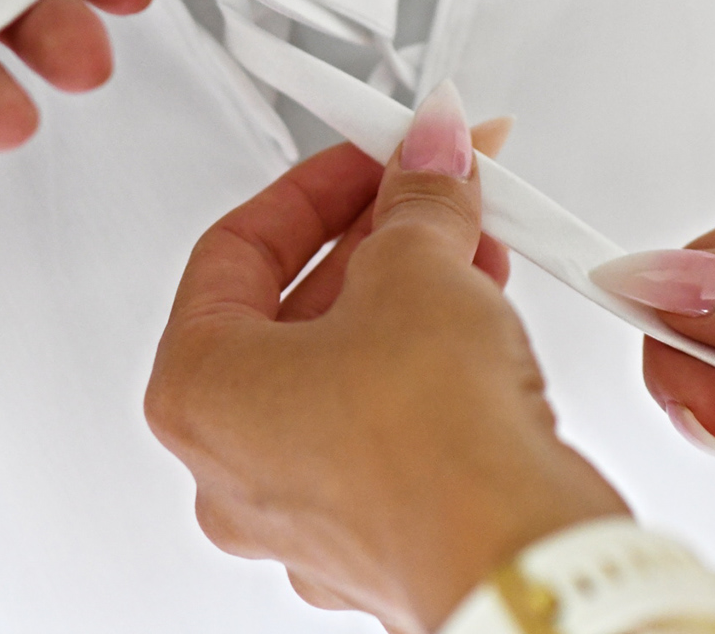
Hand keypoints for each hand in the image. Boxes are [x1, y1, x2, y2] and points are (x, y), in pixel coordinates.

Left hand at [145, 89, 624, 632]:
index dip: (311, 186)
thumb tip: (426, 161)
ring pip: (348, 369)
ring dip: (410, 295)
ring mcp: (304, 510)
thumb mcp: (417, 270)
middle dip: (374, 238)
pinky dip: (432, 367)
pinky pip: (391, 425)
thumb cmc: (430, 453)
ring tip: (470, 243)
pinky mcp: (378, 536)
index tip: (365, 152)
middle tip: (427, 189)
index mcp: (197, 392)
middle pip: (294, 310)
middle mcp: (232, 464)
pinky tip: (484, 322)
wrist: (517, 563)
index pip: (235, 250)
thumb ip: (416, 200)